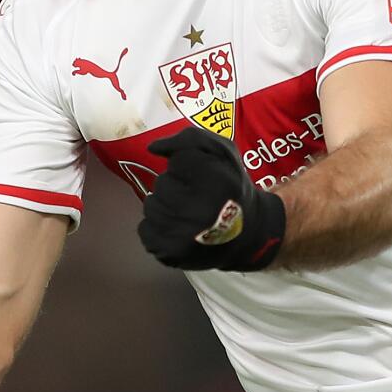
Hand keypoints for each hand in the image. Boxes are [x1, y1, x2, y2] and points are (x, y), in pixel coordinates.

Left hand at [139, 126, 285, 270]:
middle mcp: (199, 211)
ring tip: (187, 212)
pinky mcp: (169, 252)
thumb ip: (189, 139)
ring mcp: (183, 235)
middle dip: (175, 185)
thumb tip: (152, 148)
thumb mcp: (222, 152)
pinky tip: (178, 228)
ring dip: (165, 205)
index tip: (204, 176)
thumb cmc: (230, 187)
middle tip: (196, 196)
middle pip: (162, 183)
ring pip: (151, 205)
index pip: (178, 160)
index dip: (189, 165)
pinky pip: (144, 228)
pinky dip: (157, 227)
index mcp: (217, 182)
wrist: (246, 234)